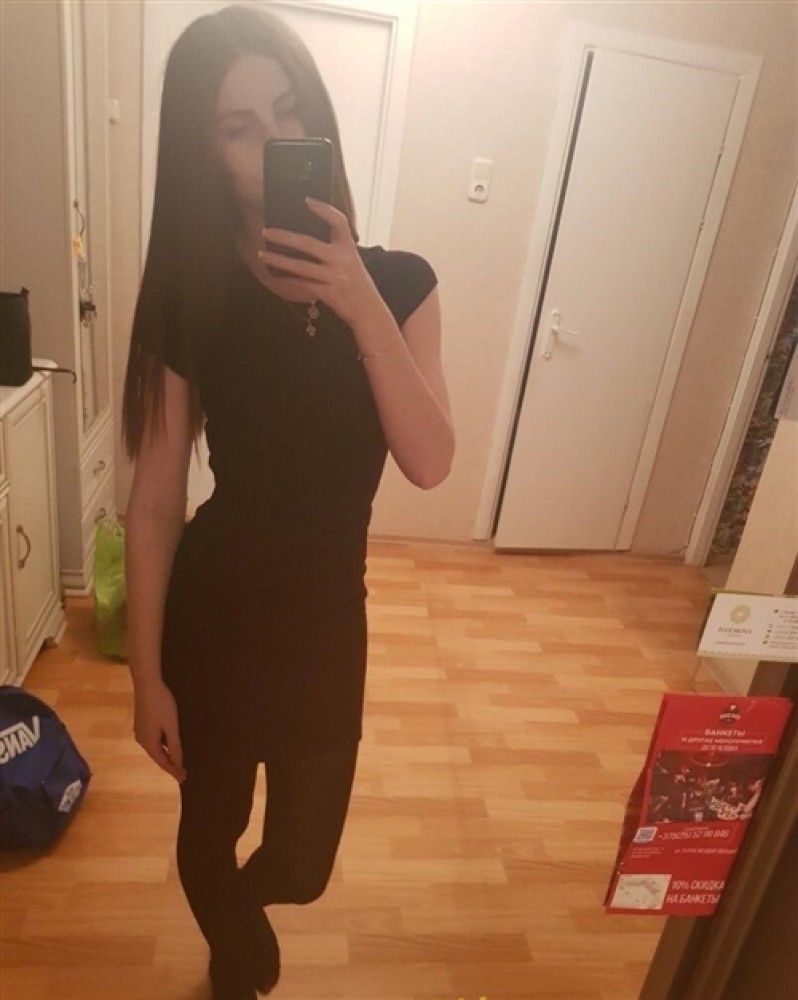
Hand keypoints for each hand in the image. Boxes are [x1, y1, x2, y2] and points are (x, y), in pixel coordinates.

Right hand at [133, 680, 185, 782]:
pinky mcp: (141, 722)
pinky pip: (153, 740)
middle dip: (170, 765)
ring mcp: (140, 731)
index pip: (162, 762)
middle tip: (182, 773)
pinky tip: (169, 744)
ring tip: (177, 761)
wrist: (147, 683)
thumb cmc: (161, 704)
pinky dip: (162, 746)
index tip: (183, 779)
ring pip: (155, 748)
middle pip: (157, 757)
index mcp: (148, 743)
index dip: (173, 771)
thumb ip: (175, 745)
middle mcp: (141, 739)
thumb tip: (177, 763)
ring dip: (166, 755)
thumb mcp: (171, 726)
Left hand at [258, 197, 385, 328]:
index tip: (307, 201)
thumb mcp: (352, 262)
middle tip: (266, 232)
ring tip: (262, 254)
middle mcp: (342, 260)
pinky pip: (302, 284)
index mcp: (349, 248)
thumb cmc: (357, 284)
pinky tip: (275, 275)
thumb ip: (335, 250)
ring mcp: (335, 277)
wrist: (369, 311)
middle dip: (284, 237)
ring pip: (300, 266)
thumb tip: (304, 241)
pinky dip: (287, 279)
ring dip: (278, 259)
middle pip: (309, 244)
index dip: (324, 210)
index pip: (339, 222)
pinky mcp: (328, 293)